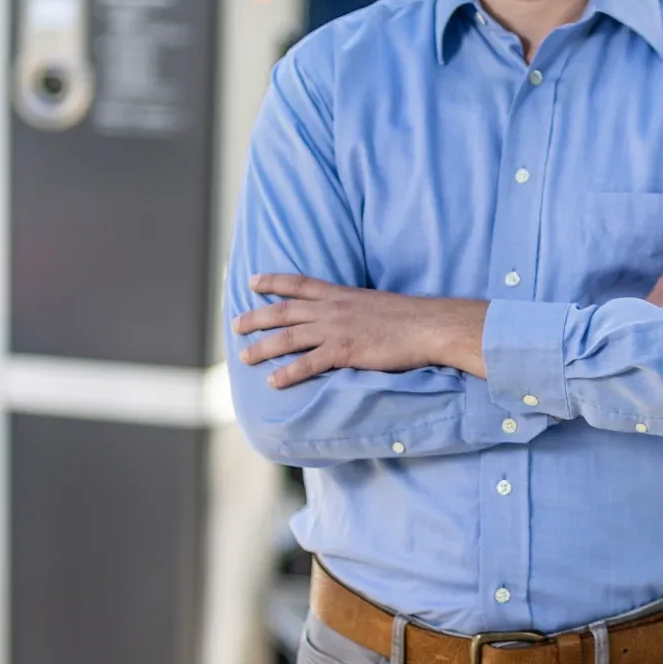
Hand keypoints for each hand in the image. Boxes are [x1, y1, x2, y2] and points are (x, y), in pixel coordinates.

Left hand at [233, 276, 479, 387]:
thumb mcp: (374, 303)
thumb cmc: (407, 317)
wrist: (427, 325)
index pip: (299, 283)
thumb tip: (346, 316)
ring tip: (244, 356)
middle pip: (284, 311)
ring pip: (289, 337)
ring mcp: (336, 330)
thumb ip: (354, 308)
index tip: (252, 281)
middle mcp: (333, 309)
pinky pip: (309, 364)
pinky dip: (288, 374)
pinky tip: (273, 382)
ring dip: (262, 347)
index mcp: (341, 294)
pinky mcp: (344, 351)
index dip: (273, 281)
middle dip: (256, 317)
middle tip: (235, 324)